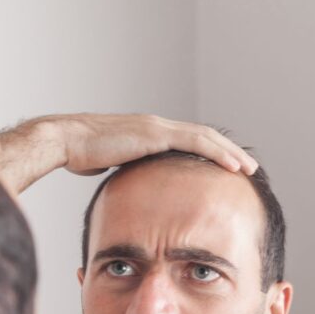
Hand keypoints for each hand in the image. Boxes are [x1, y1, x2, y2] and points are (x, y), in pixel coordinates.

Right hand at [43, 113, 258, 175]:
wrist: (66, 141)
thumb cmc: (80, 154)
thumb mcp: (110, 165)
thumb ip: (126, 171)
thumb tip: (130, 188)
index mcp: (148, 133)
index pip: (189, 140)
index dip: (211, 153)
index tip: (227, 167)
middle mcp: (157, 126)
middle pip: (204, 137)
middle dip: (228, 152)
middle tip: (249, 167)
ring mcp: (157, 127)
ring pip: (205, 137)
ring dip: (230, 153)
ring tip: (249, 168)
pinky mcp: (155, 134)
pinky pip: (195, 142)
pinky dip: (217, 153)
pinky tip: (232, 166)